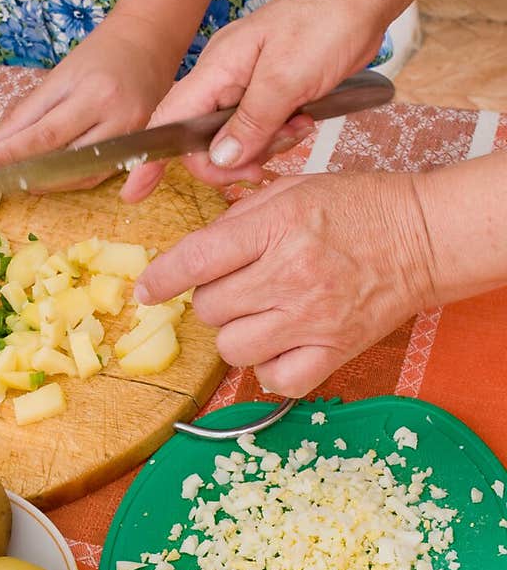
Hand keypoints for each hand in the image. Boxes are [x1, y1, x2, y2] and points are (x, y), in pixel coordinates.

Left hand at [0, 10, 176, 180]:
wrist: (148, 42)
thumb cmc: (101, 54)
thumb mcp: (60, 76)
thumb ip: (25, 114)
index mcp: (94, 93)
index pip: (45, 133)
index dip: (13, 152)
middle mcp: (117, 118)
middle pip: (65, 159)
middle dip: (28, 172)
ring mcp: (132, 136)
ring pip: (83, 174)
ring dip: (50, 183)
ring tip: (22, 181)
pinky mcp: (139, 147)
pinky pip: (100, 173)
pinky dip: (72, 179)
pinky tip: (51, 178)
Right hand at [121, 0, 387, 202]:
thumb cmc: (326, 24)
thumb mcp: (287, 80)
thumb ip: (250, 123)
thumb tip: (219, 160)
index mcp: (216, 69)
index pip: (168, 121)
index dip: (150, 159)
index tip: (136, 193)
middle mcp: (223, 77)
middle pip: (201, 138)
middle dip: (230, 159)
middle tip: (264, 165)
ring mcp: (245, 82)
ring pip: (234, 136)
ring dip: (264, 144)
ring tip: (298, 127)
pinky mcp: (269, 88)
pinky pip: (259, 125)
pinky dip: (278, 133)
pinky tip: (303, 121)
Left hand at [133, 171, 435, 397]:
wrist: (422, 237)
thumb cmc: (358, 207)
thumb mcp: (293, 190)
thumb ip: (239, 218)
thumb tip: (194, 252)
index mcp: (279, 228)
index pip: (198, 260)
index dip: (162, 278)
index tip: (147, 289)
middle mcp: (292, 276)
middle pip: (210, 308)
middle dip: (211, 297)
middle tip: (237, 284)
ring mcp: (313, 319)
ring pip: (232, 348)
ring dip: (233, 333)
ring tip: (256, 313)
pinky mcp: (333, 351)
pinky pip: (274, 379)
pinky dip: (266, 367)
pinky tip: (277, 343)